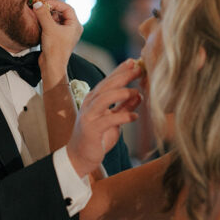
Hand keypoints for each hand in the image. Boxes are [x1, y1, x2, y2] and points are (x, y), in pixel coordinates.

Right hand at [34, 0, 82, 85]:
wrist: (52, 66)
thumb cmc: (55, 49)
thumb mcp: (49, 28)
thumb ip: (43, 14)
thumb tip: (38, 3)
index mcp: (75, 25)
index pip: (67, 8)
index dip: (56, 3)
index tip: (44, 3)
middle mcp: (72, 29)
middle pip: (61, 13)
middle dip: (50, 9)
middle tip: (40, 7)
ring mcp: (64, 34)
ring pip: (56, 19)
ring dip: (47, 16)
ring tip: (38, 15)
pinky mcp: (57, 38)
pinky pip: (52, 26)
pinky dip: (45, 23)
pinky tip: (38, 23)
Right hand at [66, 60, 142, 177]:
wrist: (80, 157)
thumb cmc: (97, 137)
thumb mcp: (113, 120)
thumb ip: (124, 107)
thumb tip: (139, 94)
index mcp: (94, 100)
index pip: (108, 81)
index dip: (120, 71)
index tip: (133, 62)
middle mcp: (90, 105)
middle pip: (106, 86)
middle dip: (123, 76)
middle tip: (138, 69)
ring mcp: (89, 116)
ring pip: (104, 99)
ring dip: (122, 93)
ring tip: (136, 92)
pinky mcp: (92, 129)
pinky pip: (109, 120)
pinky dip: (124, 116)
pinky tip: (135, 116)